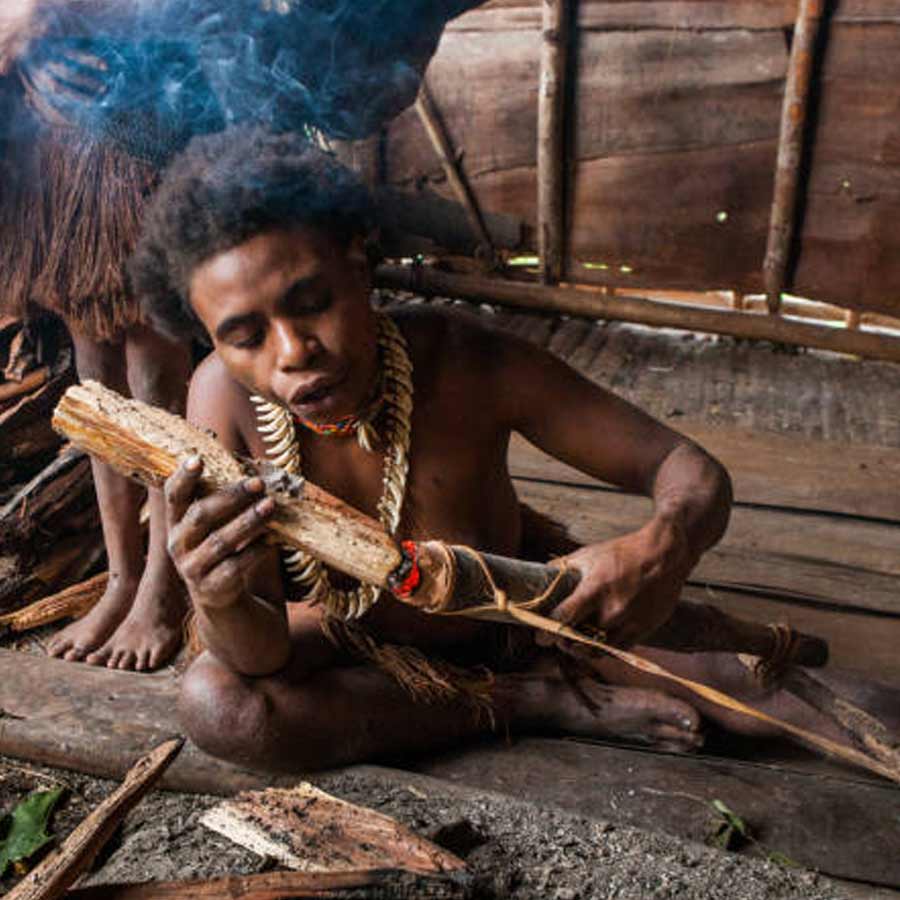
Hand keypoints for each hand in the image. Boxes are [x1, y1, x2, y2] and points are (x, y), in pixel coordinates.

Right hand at [164, 457, 275, 610]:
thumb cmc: (219, 546)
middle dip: (231, 497)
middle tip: (258, 483)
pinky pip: (236, 566)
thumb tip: (254, 471)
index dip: (183, 477)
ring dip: (248, 522)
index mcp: (176, 521)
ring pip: (220, 541)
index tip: (197, 458)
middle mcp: (178, 543)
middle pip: (201, 515)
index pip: (173, 495)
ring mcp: (192, 567)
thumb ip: (223, 500)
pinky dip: (256, 550)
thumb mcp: (214, 524)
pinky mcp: (211, 588)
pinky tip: (273, 539)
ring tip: (270, 506)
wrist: (218, 595)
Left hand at [542, 516, 693, 647]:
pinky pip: (618, 649)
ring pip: (597, 650)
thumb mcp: (589, 554)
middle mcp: (612, 610)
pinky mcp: (644, 629)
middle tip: (555, 640)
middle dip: (563, 642)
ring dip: (582, 650)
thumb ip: (563, 567)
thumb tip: (541, 574)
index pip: (564, 619)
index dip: (547, 632)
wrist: (664, 555)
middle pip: (578, 639)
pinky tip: (595, 643)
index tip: (540, 638)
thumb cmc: (624, 552)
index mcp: (595, 589)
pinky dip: (603, 649)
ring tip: (574, 643)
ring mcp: (629, 622)